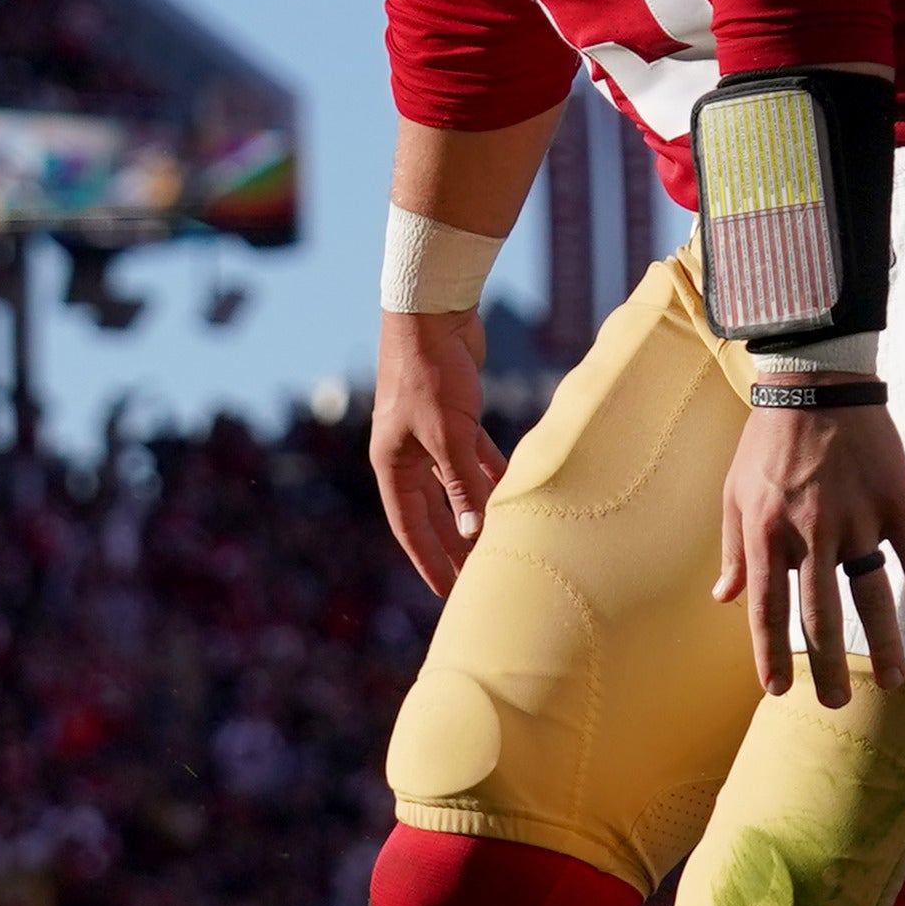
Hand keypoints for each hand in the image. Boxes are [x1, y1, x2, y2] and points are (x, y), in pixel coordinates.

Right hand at [368, 307, 506, 594]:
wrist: (431, 312)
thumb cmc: (429, 372)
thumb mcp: (448, 435)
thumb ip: (462, 484)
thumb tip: (474, 533)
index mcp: (392, 463)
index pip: (410, 526)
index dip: (429, 560)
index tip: (446, 593)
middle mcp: (406, 453)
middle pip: (432, 510)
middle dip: (453, 544)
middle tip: (474, 579)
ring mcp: (429, 434)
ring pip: (454, 484)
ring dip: (475, 510)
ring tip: (496, 542)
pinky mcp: (453, 415)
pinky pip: (472, 456)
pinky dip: (489, 473)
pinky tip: (513, 489)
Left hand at [715, 401, 904, 707]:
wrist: (815, 382)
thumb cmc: (767, 441)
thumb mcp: (734, 493)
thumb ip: (732, 549)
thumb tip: (724, 598)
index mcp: (766, 535)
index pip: (768, 611)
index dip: (771, 654)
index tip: (777, 690)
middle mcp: (810, 535)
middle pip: (821, 618)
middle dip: (828, 668)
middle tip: (835, 703)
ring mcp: (856, 519)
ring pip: (871, 596)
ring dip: (884, 645)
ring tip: (894, 681)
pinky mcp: (895, 501)